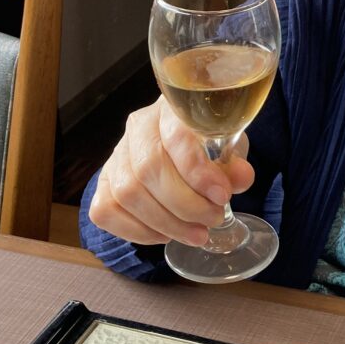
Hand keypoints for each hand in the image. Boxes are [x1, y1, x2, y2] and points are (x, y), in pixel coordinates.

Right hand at [89, 96, 255, 246]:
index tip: (222, 196)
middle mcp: (138, 127)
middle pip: (149, 169)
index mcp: (171, 109)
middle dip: (186, 204)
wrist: (180, 150)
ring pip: (128, 193)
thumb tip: (241, 178)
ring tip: (197, 234)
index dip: (198, 171)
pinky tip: (165, 234)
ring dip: (167, 223)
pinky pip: (107, 211)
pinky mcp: (103, 183)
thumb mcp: (229, 149)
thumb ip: (234, 164)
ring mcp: (116, 155)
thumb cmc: (206, 147)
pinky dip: (138, 231)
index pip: (176, 136)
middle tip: (213, 219)